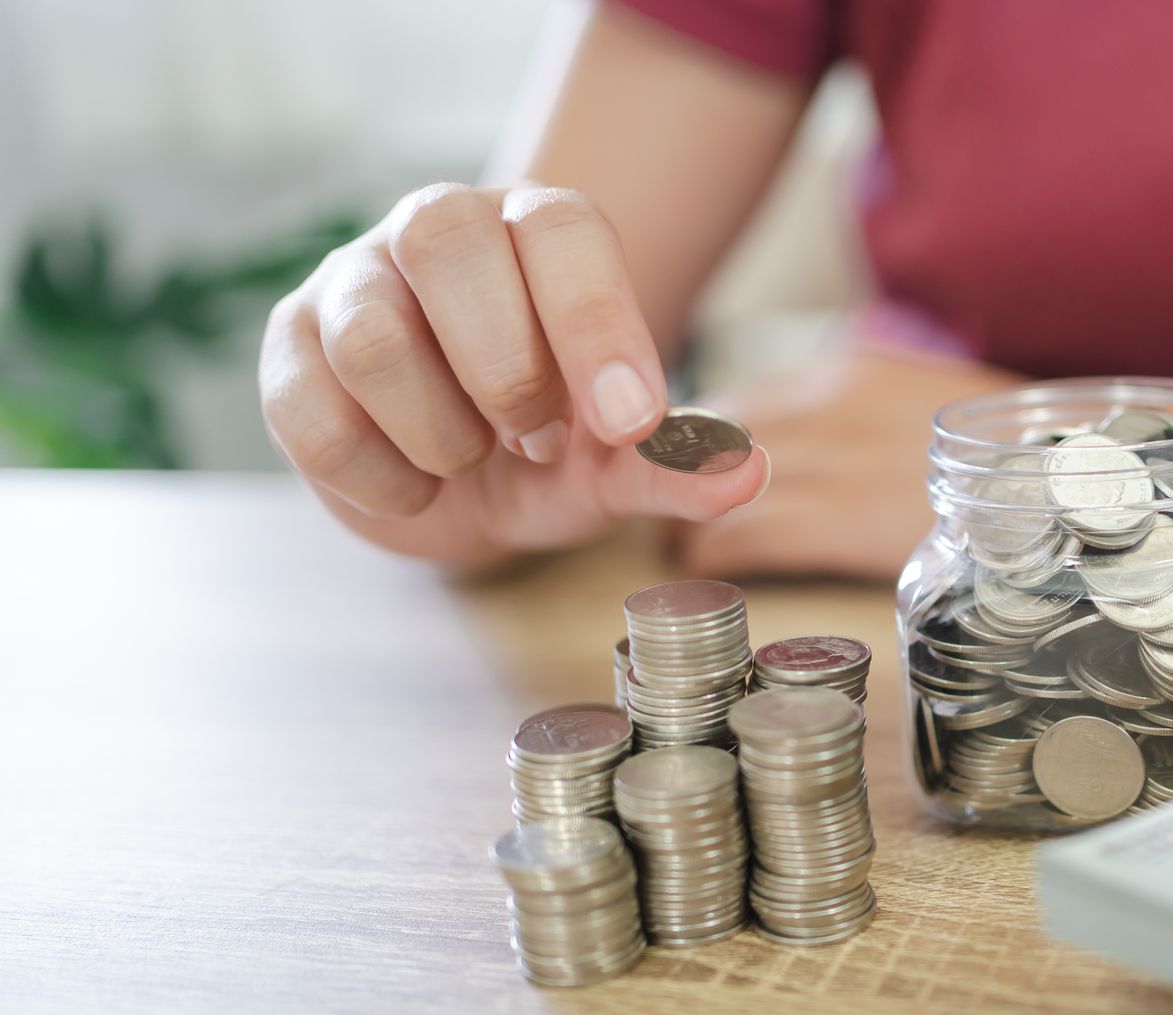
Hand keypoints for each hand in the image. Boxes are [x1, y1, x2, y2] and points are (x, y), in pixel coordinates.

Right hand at [259, 183, 769, 564]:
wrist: (461, 486)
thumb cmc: (552, 448)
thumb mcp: (619, 462)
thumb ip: (676, 461)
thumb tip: (745, 471)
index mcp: (536, 232)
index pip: (560, 231)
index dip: (596, 325)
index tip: (629, 419)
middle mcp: (437, 231)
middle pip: (446, 244)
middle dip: (506, 371)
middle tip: (538, 442)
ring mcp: (351, 282)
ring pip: (371, 334)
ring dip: (440, 430)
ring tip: (471, 459)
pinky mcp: (289, 348)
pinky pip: (311, 411)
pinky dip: (378, 474)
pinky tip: (416, 485)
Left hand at [677, 345, 1020, 580]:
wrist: (1077, 489)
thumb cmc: (1021, 462)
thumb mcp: (938, 416)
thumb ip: (872, 422)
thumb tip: (820, 451)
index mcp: (859, 373)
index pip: (747, 399)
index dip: (704, 443)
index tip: (684, 475)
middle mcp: (839, 401)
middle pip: (718, 435)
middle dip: (680, 476)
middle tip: (656, 514)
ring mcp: (842, 456)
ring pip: (718, 480)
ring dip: (684, 515)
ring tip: (672, 547)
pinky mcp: (849, 516)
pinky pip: (749, 530)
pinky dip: (714, 550)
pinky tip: (701, 564)